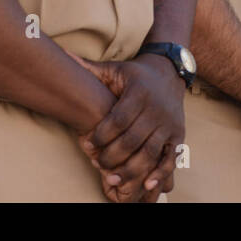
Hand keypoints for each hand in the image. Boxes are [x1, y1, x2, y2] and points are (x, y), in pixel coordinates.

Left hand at [72, 53, 185, 202]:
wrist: (170, 72)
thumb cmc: (135, 74)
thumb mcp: (114, 69)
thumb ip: (88, 68)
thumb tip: (61, 55)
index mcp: (139, 93)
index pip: (119, 119)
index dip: (102, 134)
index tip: (87, 143)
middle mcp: (156, 109)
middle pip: (133, 139)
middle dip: (113, 156)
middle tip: (98, 165)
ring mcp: (168, 124)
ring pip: (150, 152)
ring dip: (132, 170)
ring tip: (114, 181)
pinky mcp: (179, 135)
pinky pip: (171, 158)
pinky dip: (160, 173)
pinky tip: (147, 186)